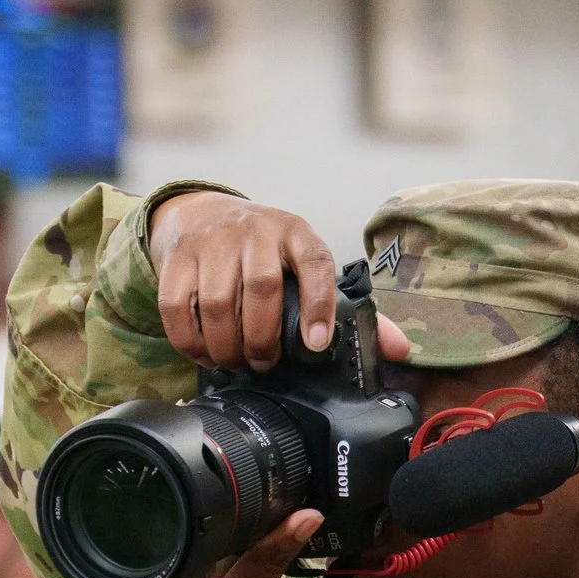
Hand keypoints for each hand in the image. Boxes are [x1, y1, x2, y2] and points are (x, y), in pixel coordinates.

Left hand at [134, 510, 324, 577]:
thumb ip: (272, 555)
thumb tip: (307, 513)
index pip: (173, 526)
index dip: (205, 506)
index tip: (233, 490)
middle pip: (184, 542)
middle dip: (216, 526)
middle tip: (247, 501)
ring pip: (194, 559)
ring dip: (220, 549)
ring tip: (250, 522)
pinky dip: (219, 569)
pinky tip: (240, 558)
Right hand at [148, 191, 409, 369]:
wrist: (201, 213)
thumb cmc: (265, 252)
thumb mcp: (305, 267)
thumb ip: (348, 309)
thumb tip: (401, 350)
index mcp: (297, 234)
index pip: (315, 263)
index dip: (319, 305)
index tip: (317, 345)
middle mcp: (255, 231)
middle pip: (261, 289)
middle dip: (263, 339)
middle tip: (264, 364)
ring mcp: (213, 241)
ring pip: (219, 303)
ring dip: (228, 346)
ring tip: (236, 362)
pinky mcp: (177, 256)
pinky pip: (178, 306)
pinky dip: (191, 340)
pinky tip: (204, 354)